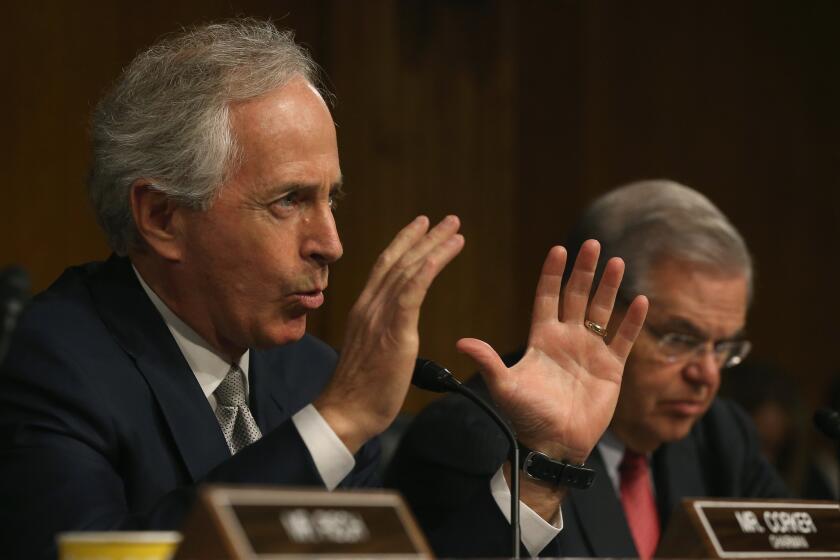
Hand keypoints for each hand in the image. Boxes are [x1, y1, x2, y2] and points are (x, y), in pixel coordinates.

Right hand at [315, 216, 463, 452]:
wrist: (345, 412)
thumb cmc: (359, 392)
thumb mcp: (370, 353)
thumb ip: (382, 335)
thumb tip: (394, 334)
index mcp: (364, 310)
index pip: (385, 267)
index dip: (404, 243)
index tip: (421, 227)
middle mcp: (370, 306)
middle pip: (399, 261)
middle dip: (424, 237)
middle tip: (447, 220)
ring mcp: (380, 316)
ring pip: (408, 270)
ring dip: (434, 246)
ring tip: (454, 230)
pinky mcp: (393, 330)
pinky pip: (412, 292)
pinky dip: (428, 268)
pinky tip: (443, 253)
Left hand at [458, 240, 647, 463]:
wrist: (554, 444)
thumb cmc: (526, 416)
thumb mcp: (505, 386)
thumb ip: (488, 361)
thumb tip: (460, 342)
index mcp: (541, 338)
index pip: (547, 297)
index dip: (552, 274)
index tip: (558, 249)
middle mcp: (566, 339)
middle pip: (577, 296)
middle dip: (584, 271)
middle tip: (593, 244)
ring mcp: (590, 351)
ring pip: (602, 311)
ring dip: (609, 287)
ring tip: (617, 262)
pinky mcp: (610, 368)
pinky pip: (623, 339)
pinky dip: (632, 321)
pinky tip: (641, 300)